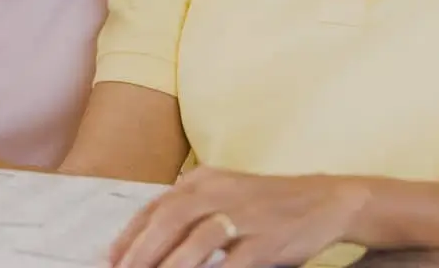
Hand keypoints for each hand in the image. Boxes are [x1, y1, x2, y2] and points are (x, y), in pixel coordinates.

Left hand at [108, 167, 364, 267]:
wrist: (326, 199)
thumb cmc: (268, 203)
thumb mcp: (225, 191)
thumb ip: (190, 207)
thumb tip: (148, 238)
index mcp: (205, 179)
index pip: (157, 206)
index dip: (130, 235)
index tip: (111, 259)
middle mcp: (221, 192)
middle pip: (169, 219)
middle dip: (140, 250)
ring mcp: (245, 216)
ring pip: (196, 241)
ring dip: (168, 264)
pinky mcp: (266, 241)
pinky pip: (231, 264)